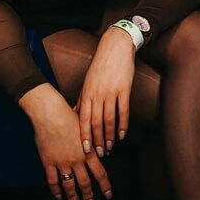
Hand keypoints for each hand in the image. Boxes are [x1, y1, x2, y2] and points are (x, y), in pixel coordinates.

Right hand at [20, 84, 111, 199]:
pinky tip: (59, 195)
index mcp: (89, 151)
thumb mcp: (87, 130)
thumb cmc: (69, 117)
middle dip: (89, 195)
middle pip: (85, 183)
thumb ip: (93, 143)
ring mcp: (62, 162)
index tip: (108, 194)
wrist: (51, 114)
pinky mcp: (49, 163)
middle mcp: (77, 159)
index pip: (100, 173)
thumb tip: (100, 152)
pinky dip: (56, 191)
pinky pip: (53, 181)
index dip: (105, 186)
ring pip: (69, 185)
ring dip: (73, 197)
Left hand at [75, 27, 135, 157]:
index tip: (85, 149)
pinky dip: (123, 124)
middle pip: (95, 122)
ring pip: (109, 119)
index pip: (83, 119)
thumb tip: (75, 113)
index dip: (84, 136)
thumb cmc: (101, 64)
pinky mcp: (124, 89)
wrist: (116, 46)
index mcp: (87, 93)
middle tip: (100, 153)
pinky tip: (122, 134)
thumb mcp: (87, 81)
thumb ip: (82, 98)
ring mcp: (111, 92)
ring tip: (111, 146)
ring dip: (109, 135)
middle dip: (97, 140)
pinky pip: (123, 110)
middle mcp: (97, 94)